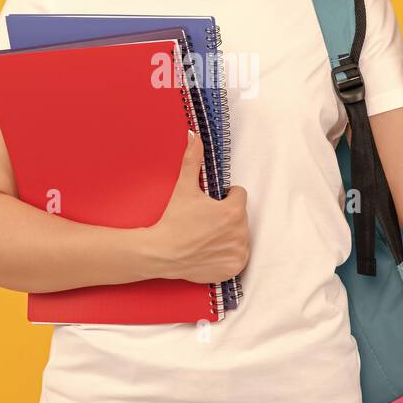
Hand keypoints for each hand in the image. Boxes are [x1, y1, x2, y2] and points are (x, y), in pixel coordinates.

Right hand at [147, 130, 249, 284]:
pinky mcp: (234, 267)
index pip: (239, 195)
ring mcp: (238, 252)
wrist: (161, 253)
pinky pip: (238, 256)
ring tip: (206, 237)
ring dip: (229, 234)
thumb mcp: (184, 188)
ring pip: (240, 235)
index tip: (209, 204)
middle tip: (204, 222)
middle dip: (226, 216)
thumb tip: (195, 136)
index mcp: (233, 210)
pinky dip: (227, 254)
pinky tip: (210, 251)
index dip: (224, 197)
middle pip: (240, 216)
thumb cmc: (173, 221)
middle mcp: (241, 232)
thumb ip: (193, 160)